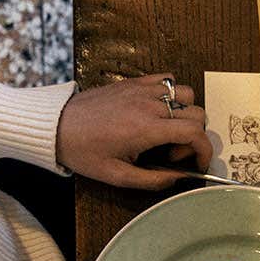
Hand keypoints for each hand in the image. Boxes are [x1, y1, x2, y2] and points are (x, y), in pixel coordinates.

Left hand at [55, 73, 210, 189]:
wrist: (55, 126)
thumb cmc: (83, 151)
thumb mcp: (117, 176)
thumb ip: (154, 180)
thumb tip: (178, 179)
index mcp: (147, 129)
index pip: (195, 133)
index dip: (204, 151)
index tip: (197, 163)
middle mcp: (149, 105)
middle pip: (197, 113)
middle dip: (194, 136)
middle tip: (172, 150)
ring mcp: (142, 90)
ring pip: (187, 94)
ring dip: (187, 112)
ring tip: (169, 128)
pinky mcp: (134, 82)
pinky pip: (168, 80)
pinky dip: (172, 93)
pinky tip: (159, 109)